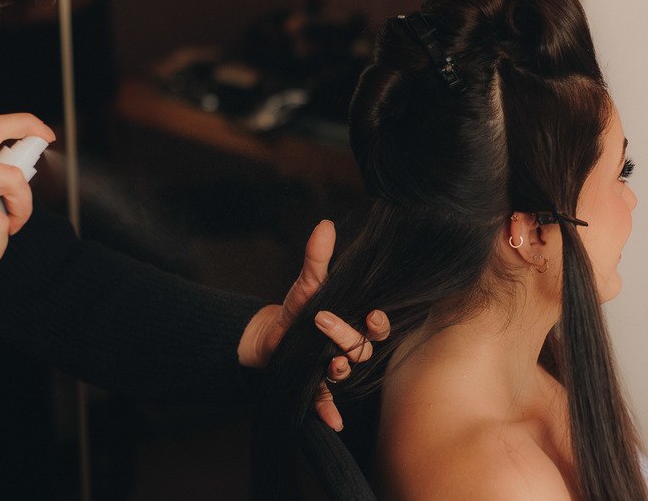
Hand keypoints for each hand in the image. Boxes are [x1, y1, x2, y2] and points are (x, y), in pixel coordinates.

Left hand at [237, 220, 389, 429]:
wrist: (268, 334)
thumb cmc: (296, 309)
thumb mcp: (307, 283)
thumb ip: (317, 258)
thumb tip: (325, 225)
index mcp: (354, 323)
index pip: (377, 326)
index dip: (379, 322)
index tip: (371, 311)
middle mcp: (348, 347)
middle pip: (364, 349)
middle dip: (351, 339)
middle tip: (327, 323)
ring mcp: (332, 367)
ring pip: (347, 373)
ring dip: (341, 370)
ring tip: (330, 363)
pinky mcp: (314, 385)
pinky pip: (325, 400)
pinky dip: (329, 412)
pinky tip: (332, 422)